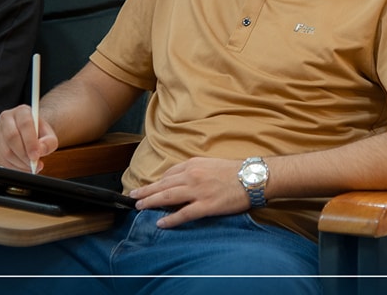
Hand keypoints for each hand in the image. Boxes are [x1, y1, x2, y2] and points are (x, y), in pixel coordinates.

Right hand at [0, 104, 58, 172]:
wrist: (30, 133)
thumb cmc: (39, 133)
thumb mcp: (49, 135)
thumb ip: (49, 142)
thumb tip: (41, 150)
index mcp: (22, 111)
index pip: (25, 124)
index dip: (30, 142)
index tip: (36, 155)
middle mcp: (7, 119)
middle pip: (11, 137)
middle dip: (24, 154)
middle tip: (33, 163)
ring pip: (5, 151)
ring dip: (19, 163)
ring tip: (31, 166)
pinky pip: (1, 159)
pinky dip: (13, 167)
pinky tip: (23, 167)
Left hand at [129, 158, 249, 228]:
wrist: (253, 177)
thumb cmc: (235, 171)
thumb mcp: (211, 163)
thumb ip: (195, 169)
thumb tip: (181, 178)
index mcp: (193, 164)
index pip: (168, 173)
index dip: (156, 182)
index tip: (147, 187)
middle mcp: (192, 176)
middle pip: (162, 185)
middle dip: (145, 191)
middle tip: (133, 196)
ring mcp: (198, 191)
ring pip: (167, 197)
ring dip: (151, 202)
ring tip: (139, 207)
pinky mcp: (206, 205)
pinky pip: (183, 214)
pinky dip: (170, 219)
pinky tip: (160, 223)